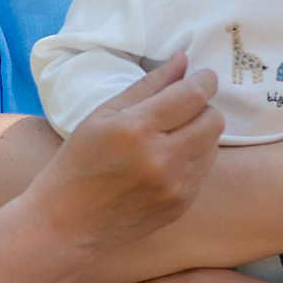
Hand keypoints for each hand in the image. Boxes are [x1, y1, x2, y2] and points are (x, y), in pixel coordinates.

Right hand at [27, 57, 222, 258]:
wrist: (68, 222)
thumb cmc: (80, 162)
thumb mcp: (103, 115)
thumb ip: (148, 85)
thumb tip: (183, 60)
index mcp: (138, 128)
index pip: (193, 95)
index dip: (205, 80)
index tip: (203, 76)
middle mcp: (162, 158)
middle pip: (213, 120)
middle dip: (204, 107)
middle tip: (185, 107)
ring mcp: (175, 185)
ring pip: (213, 145)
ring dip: (200, 134)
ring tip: (171, 136)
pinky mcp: (181, 204)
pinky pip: (203, 171)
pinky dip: (191, 160)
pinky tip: (165, 162)